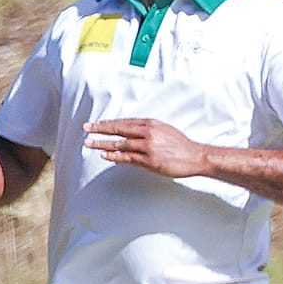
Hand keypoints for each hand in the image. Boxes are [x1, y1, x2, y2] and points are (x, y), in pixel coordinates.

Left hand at [84, 118, 209, 177]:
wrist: (196, 156)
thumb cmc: (180, 145)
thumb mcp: (163, 130)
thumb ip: (146, 130)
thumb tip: (128, 132)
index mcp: (151, 124)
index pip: (124, 122)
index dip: (108, 123)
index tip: (95, 124)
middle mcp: (148, 133)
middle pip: (119, 130)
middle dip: (100, 129)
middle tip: (86, 129)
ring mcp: (148, 147)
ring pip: (120, 145)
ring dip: (102, 144)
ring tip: (89, 144)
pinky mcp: (149, 161)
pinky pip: (127, 158)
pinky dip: (114, 157)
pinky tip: (104, 156)